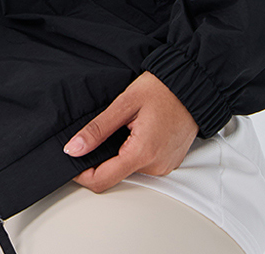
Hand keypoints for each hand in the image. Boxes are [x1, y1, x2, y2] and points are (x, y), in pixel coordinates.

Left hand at [62, 71, 198, 192]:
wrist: (192, 85)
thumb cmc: (162, 89)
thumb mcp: (124, 103)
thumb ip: (97, 129)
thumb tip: (73, 148)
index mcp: (142, 153)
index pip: (103, 180)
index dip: (81, 174)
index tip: (71, 159)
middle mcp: (156, 166)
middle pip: (115, 175)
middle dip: (100, 158)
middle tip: (96, 133)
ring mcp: (164, 166)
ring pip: (129, 169)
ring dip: (118, 153)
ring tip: (122, 126)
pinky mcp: (169, 162)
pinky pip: (143, 163)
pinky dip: (133, 151)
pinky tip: (135, 130)